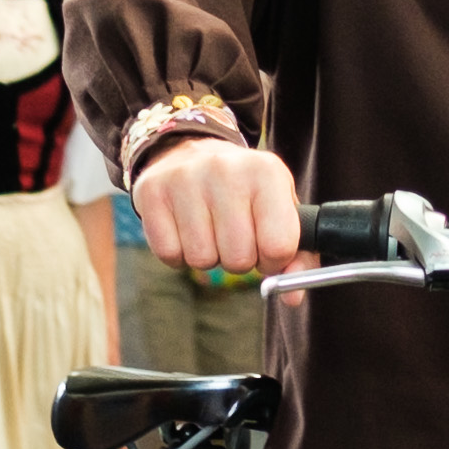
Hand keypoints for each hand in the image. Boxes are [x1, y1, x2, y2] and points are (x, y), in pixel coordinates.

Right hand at [133, 139, 296, 280]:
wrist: (189, 150)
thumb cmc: (243, 190)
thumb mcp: (279, 209)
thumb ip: (296, 256)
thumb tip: (291, 298)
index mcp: (266, 172)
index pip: (279, 245)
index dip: (273, 260)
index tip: (266, 247)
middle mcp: (225, 170)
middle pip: (238, 259)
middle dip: (239, 259)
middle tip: (234, 236)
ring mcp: (185, 179)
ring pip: (202, 260)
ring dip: (208, 256)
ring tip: (209, 228)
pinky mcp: (153, 192)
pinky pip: (170, 254)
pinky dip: (178, 253)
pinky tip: (184, 228)